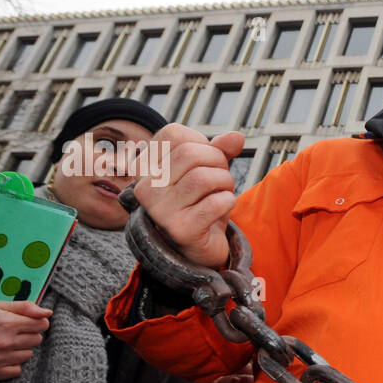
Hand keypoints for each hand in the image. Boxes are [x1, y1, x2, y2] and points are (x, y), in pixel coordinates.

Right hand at [0, 301, 51, 380]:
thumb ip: (24, 307)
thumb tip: (48, 312)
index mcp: (7, 323)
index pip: (42, 325)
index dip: (37, 322)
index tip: (27, 322)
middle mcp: (6, 343)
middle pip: (37, 340)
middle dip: (28, 335)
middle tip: (11, 332)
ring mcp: (0, 359)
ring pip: (29, 355)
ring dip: (20, 349)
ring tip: (3, 344)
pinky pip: (18, 370)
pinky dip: (12, 363)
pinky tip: (0, 356)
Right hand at [130, 124, 244, 268]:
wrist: (198, 248)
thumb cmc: (200, 203)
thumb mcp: (208, 170)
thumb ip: (220, 150)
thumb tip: (237, 137)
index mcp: (145, 167)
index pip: (175, 134)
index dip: (202, 143)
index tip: (207, 162)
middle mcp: (146, 188)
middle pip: (191, 153)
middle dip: (218, 162)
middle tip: (222, 179)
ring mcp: (160, 210)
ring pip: (203, 178)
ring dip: (225, 183)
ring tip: (224, 193)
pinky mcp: (179, 229)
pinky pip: (215, 204)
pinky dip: (228, 202)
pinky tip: (222, 209)